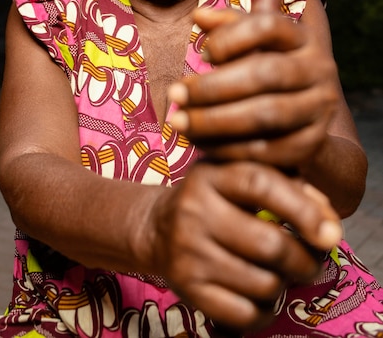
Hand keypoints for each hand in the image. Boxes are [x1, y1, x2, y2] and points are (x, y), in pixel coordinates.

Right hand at [150, 159, 340, 331]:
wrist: (156, 227)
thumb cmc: (216, 198)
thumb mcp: (240, 175)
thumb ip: (288, 185)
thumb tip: (328, 222)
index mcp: (211, 173)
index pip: (262, 184)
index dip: (303, 209)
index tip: (331, 233)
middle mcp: (194, 209)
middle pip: (269, 244)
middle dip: (305, 260)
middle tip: (312, 262)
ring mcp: (188, 252)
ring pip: (263, 284)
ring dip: (284, 285)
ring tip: (281, 275)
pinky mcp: (186, 289)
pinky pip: (243, 315)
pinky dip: (264, 311)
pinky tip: (262, 296)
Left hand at [169, 7, 338, 168]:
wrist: (306, 121)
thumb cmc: (268, 72)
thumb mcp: (253, 45)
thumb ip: (227, 27)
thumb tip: (198, 15)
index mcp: (303, 38)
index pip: (269, 25)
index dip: (230, 38)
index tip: (201, 54)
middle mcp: (319, 69)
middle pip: (266, 73)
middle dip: (213, 86)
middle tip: (174, 95)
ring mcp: (320, 109)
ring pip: (266, 114)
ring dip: (215, 120)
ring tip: (180, 122)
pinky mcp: (312, 144)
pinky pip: (267, 149)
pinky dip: (228, 148)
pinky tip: (200, 143)